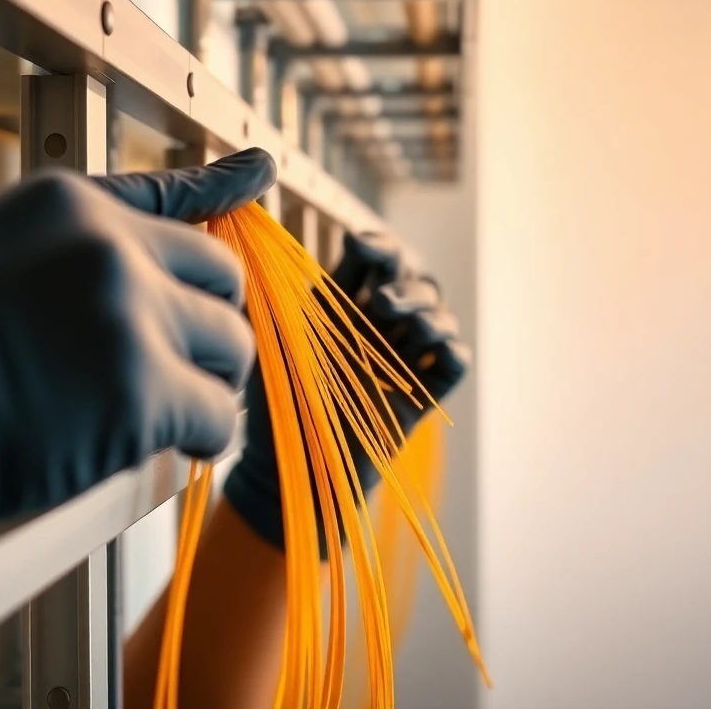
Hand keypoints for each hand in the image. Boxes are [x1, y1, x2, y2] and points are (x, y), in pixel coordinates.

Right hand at [0, 148, 274, 551]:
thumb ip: (84, 238)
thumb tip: (153, 227)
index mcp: (77, 209)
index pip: (183, 201)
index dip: (224, 210)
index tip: (264, 175)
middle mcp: (114, 251)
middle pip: (225, 282)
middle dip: (212, 324)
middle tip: (187, 359)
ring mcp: (131, 319)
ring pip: (233, 349)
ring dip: (211, 380)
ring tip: (171, 405)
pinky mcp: (140, 395)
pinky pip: (218, 417)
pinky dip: (205, 436)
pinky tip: (171, 442)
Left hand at [224, 231, 469, 551]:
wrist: (286, 465)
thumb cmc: (271, 397)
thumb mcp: (268, 339)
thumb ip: (266, 293)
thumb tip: (257, 246)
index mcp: (345, 302)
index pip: (374, 258)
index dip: (376, 246)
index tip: (359, 246)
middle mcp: (379, 325)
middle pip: (416, 282)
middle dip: (406, 285)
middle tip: (382, 303)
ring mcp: (402, 360)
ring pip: (440, 317)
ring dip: (432, 314)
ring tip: (412, 327)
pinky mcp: (419, 397)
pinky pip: (453, 365)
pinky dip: (453, 351)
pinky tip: (438, 350)